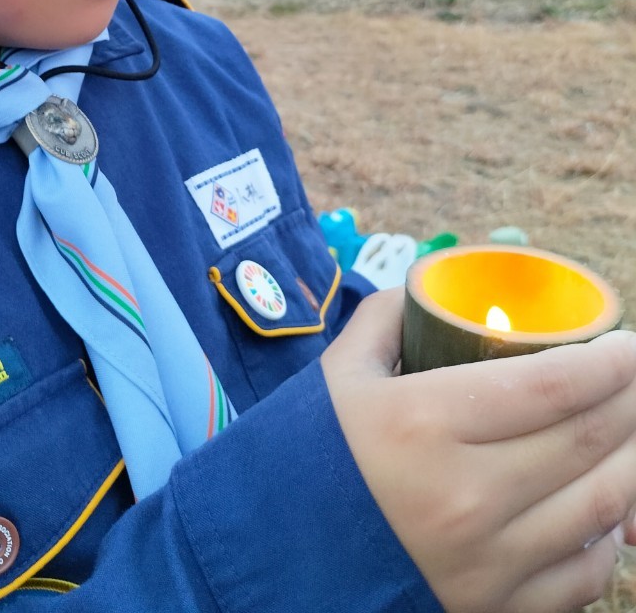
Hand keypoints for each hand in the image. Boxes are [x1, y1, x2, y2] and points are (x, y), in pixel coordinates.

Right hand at [321, 289, 635, 612]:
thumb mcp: (338, 375)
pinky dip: (608, 536)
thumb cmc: (306, 457)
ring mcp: (487, 561)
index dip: (607, 362)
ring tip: (632, 431)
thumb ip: (387, 319)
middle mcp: (466, 494)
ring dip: (633, 460)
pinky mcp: (493, 608)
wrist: (269, 559)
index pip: (550, 386)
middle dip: (629, 401)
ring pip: (601, 506)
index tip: (629, 343)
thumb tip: (431, 288)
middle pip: (586, 440)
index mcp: (425, 423)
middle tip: (635, 377)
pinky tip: (605, 505)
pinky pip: (583, 575)